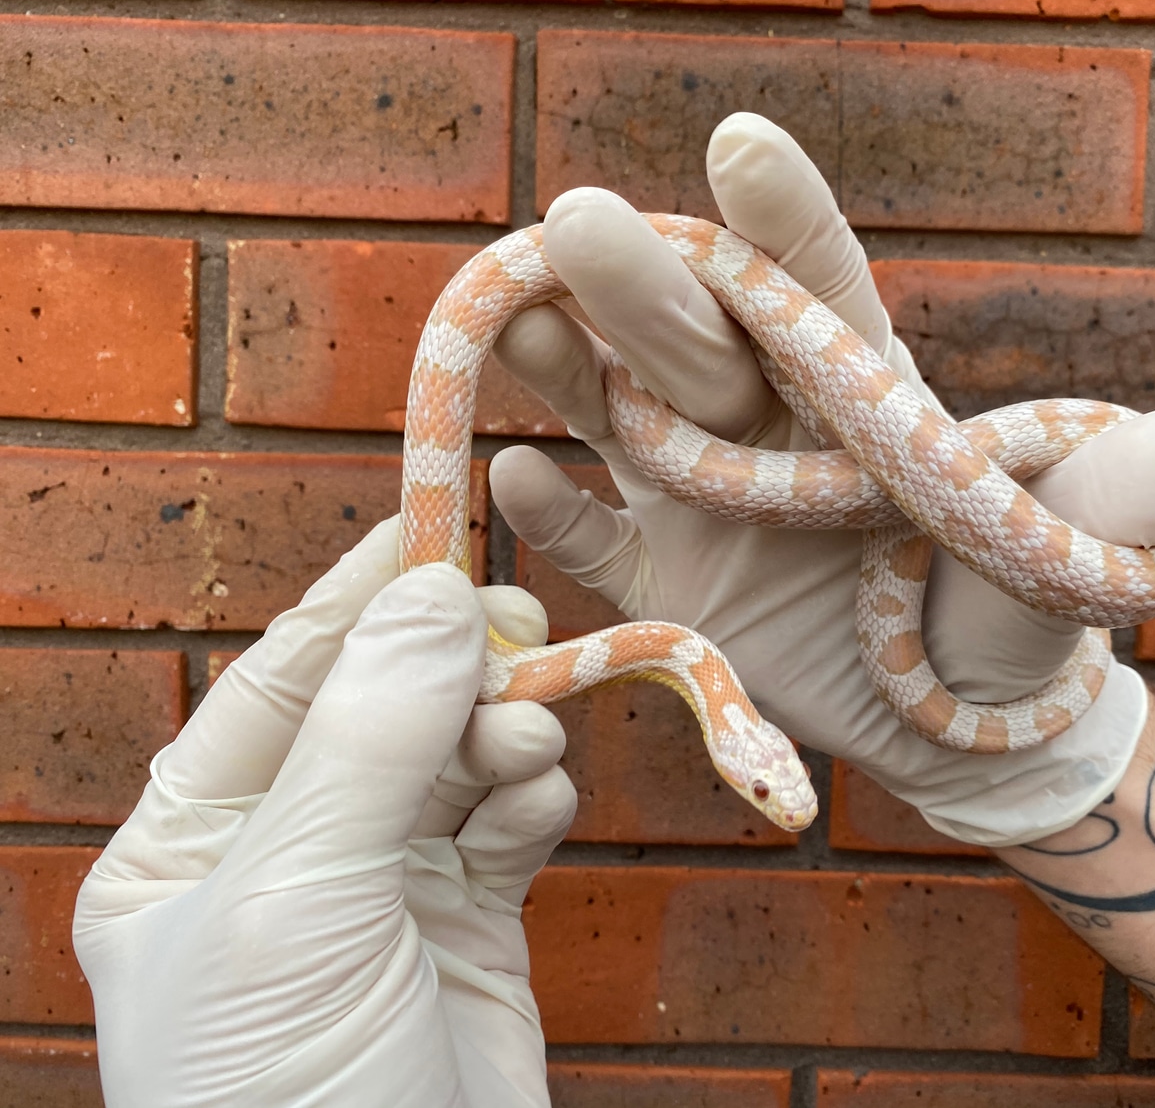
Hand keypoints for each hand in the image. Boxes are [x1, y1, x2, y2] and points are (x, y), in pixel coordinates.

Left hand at [73, 518, 573, 1107]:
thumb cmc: (284, 1093)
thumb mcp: (297, 900)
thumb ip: (366, 740)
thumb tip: (434, 595)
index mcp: (192, 840)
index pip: (279, 681)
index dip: (356, 601)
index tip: (434, 525)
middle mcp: (288, 851)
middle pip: (382, 707)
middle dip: (447, 667)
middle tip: (514, 627)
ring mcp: (385, 888)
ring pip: (455, 755)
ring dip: (499, 728)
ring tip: (526, 739)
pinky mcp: (470, 924)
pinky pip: (508, 820)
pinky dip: (532, 793)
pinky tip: (540, 795)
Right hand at [488, 112, 1154, 847]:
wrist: (955, 719)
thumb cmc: (1017, 615)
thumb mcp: (1078, 553)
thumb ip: (1141, 489)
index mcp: (869, 398)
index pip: (824, 293)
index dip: (785, 224)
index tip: (743, 145)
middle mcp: (772, 426)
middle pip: (702, 341)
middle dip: (646, 285)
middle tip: (578, 221)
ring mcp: (707, 498)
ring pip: (621, 413)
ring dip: (566, 367)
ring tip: (503, 318)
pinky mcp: (667, 582)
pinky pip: (601, 543)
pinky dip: (555, 514)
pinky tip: (507, 476)